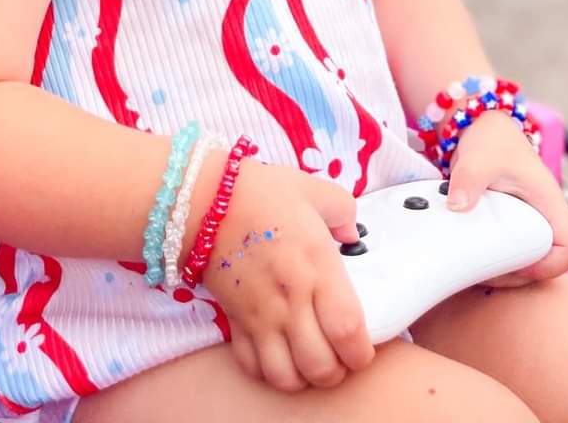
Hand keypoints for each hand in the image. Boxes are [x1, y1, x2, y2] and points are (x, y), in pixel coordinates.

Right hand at [199, 158, 375, 391]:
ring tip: (310, 359)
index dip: (362, 350)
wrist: (203, 199)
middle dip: (337, 371)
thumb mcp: (312, 190)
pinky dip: (268, 372)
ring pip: (286, 377)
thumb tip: (354, 234)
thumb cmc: (260, 192)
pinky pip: (252, 367)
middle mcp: (290, 298)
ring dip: (303, 377)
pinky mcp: (234, 322)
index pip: (347, 329)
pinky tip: (278, 353)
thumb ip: (343, 210)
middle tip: (340, 356)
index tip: (364, 346)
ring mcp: (260, 315)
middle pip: (320, 366)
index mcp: (316, 265)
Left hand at [445, 110, 567, 284]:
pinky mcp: (512, 226)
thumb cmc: (492, 140)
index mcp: (549, 204)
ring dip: (504, 272)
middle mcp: (544, 218)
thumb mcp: (479, 158)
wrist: (481, 128)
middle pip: (547, 264)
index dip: (548, 266)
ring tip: (474, 269)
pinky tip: (469, 259)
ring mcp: (529, 224)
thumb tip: (457, 206)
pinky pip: (510, 252)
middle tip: (485, 273)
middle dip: (518, 276)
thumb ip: (469, 179)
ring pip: (528, 262)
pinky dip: (493, 260)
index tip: (517, 265)